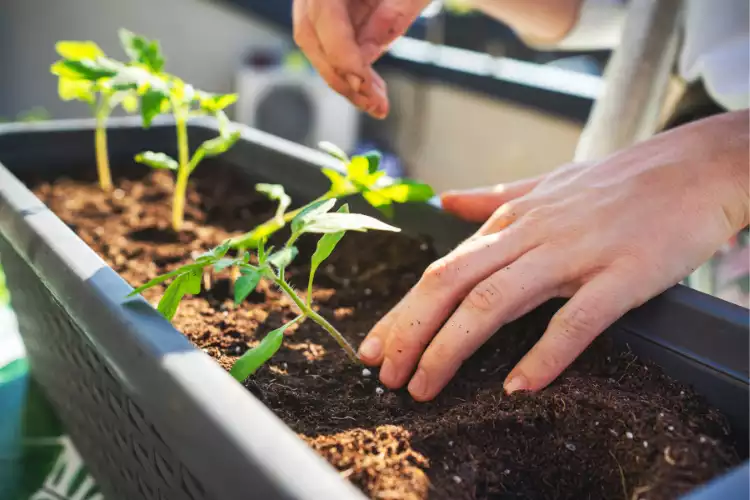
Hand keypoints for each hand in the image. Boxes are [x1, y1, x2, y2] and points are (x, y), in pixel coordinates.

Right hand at [292, 0, 428, 117]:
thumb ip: (390, 17)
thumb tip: (365, 58)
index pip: (323, 16)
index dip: (341, 53)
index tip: (363, 80)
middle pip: (311, 37)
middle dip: (342, 76)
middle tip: (374, 103)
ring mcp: (314, 2)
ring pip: (316, 48)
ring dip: (345, 81)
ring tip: (377, 104)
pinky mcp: (326, 17)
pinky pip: (329, 50)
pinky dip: (351, 73)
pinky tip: (371, 93)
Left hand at [357, 111, 748, 399]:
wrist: (694, 167)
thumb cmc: (619, 182)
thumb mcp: (546, 185)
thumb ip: (494, 199)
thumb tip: (446, 202)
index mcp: (512, 220)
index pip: (441, 270)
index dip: (403, 312)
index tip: (375, 348)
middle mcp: (530, 235)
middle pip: (452, 284)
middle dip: (411, 332)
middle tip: (386, 376)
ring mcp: (574, 254)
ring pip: (495, 302)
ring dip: (452, 347)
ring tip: (425, 386)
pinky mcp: (621, 275)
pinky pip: (575, 319)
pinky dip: (544, 354)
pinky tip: (518, 386)